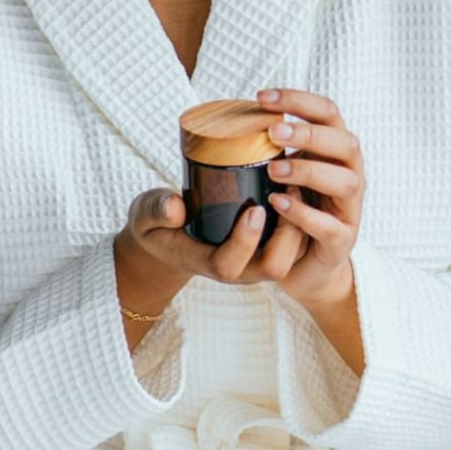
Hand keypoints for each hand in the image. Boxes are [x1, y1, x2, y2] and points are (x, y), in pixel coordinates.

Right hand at [114, 88, 365, 309]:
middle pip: (274, 266)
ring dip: (301, 222)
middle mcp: (239, 267)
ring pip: (292, 255)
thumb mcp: (146, 215)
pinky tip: (303, 183)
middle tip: (289, 191)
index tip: (254, 208)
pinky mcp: (268, 245)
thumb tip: (173, 206)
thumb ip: (155, 210)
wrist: (169, 235)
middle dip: (287, 234)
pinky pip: (297, 241)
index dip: (244, 241)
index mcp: (208, 262)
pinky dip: (304, 216)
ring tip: (299, 182)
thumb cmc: (157, 224)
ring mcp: (257, 259)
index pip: (229, 264)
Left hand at [250, 87, 365, 308]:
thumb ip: (272, 147)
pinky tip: (278, 203)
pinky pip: (329, 225)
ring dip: (309, 171)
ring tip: (273, 169)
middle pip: (346, 142)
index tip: (260, 97)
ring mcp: (349, 208)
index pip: (329, 112)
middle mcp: (350, 174)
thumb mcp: (284, 171)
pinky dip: (303, 213)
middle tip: (272, 132)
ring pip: (345, 182)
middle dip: (309, 133)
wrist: (307, 265)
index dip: (299, 100)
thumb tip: (234, 115)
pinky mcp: (341, 240)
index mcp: (335, 150)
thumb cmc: (293, 208)